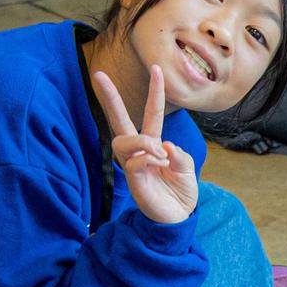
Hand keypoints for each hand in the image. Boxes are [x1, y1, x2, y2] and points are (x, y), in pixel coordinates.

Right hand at [92, 66, 197, 224]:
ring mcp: (133, 166)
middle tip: (98, 74)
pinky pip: (134, 162)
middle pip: (119, 121)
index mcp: (154, 144)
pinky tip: (160, 165)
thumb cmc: (180, 192)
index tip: (157, 68)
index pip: (152, 113)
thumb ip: (179, 155)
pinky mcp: (133, 181)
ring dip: (143, 141)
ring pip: (123, 140)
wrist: (179, 218)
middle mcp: (140, 152)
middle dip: (109, 97)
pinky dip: (149, 159)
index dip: (155, 92)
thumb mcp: (187, 168)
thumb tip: (163, 146)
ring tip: (159, 152)